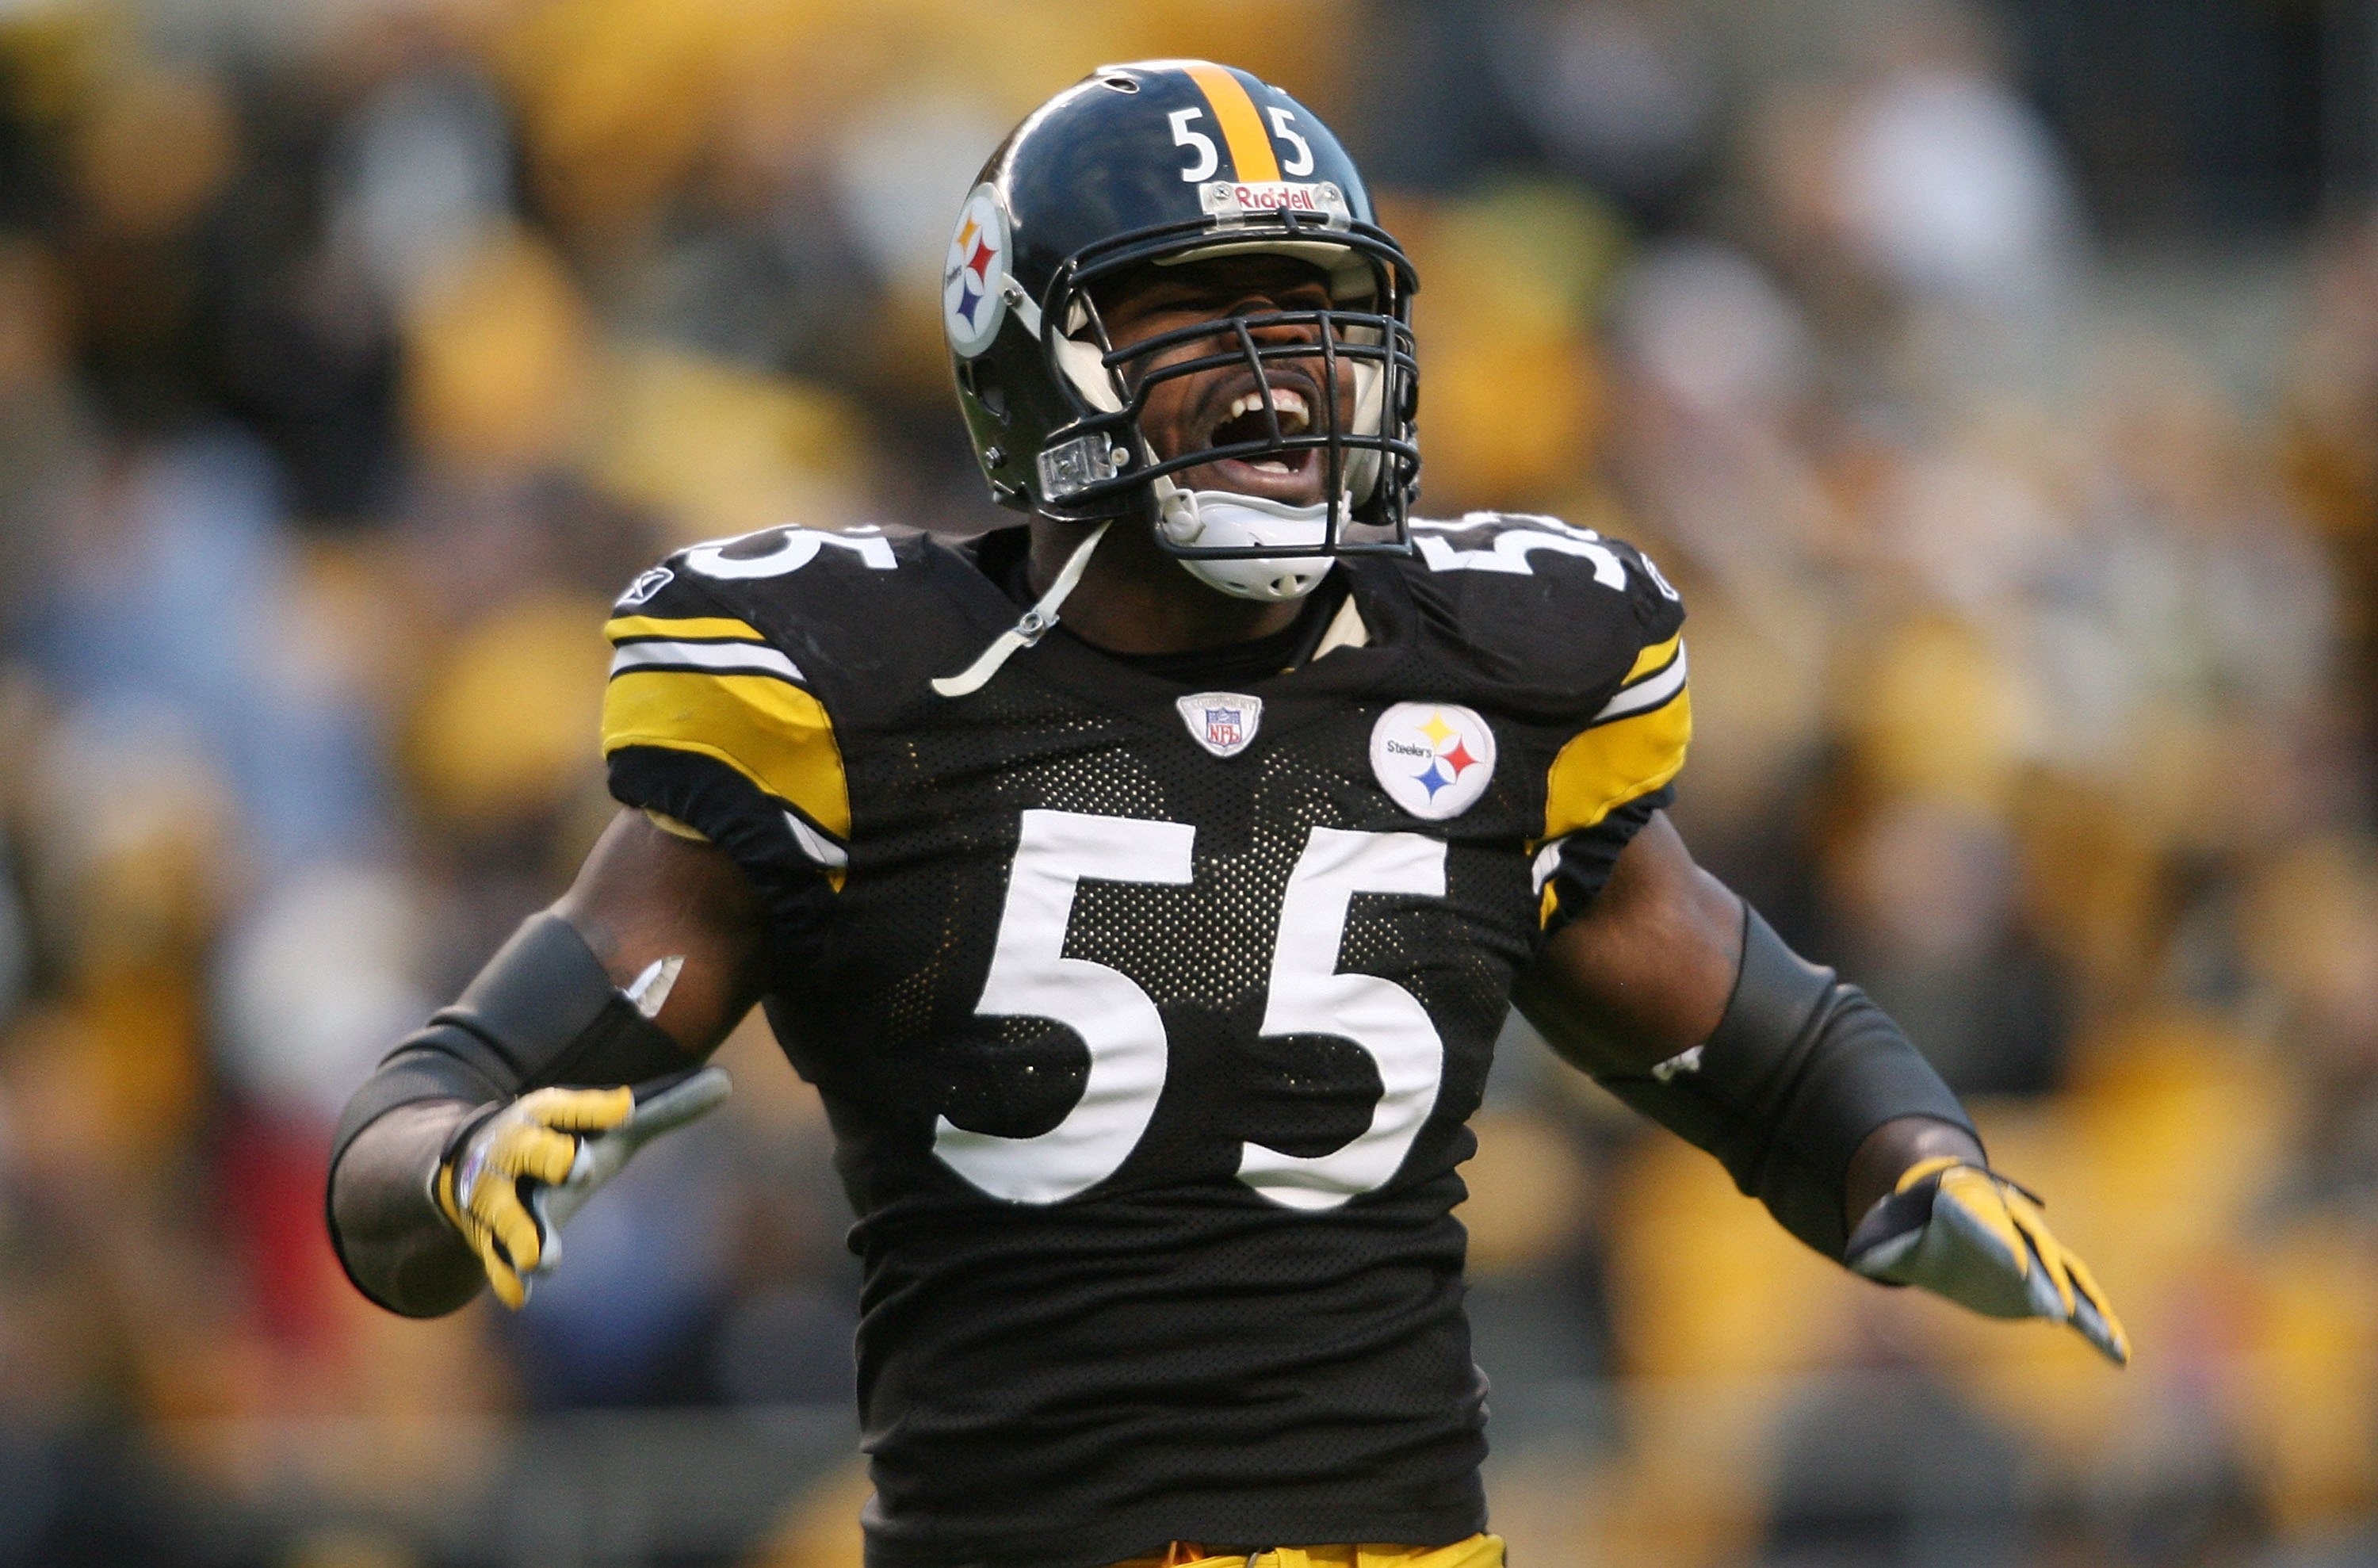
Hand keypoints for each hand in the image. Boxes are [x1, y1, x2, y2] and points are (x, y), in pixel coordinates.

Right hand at [432, 1068, 731, 1307]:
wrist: (475, 1160)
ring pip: (506, 1212)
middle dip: (553, 1159)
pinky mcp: (488, 1234)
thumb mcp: (608, 1124)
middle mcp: (518, 1151)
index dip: (599, 1108)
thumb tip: (727, 1083)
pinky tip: (521, 1295)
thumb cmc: (562, 1139)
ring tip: (544, 1258)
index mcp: (549, 1115)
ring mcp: (498, 1195)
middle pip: (532, 1152)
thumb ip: (664, 1107)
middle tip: (577, 1168)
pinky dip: (505, 1275)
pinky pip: (493, 1256)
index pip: (575, 1108)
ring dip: (524, 1233)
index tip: (627, 1109)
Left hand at [1846, 1155, 2129, 1366]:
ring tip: (2108, 1339)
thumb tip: (1858, 1259)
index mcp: (1976, 1208)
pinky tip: (2119, 1354)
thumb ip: (1881, 1245)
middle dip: (2047, 1281)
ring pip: (2070, 1277)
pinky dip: (2099, 1325)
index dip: (2002, 1247)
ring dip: (2088, 1306)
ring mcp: (2038, 1254)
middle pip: (2037, 1254)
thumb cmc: (1919, 1223)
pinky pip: (2080, 1304)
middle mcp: (2017, 1227)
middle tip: (2058, 1312)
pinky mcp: (2048, 1283)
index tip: (2017, 1271)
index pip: (1990, 1228)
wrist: (1953, 1207)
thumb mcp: (1896, 1233)